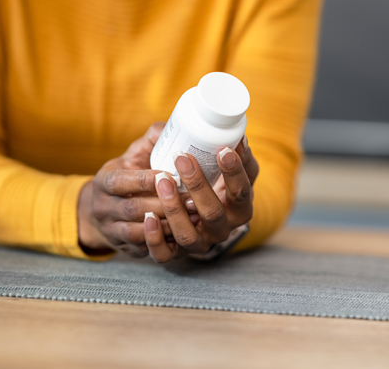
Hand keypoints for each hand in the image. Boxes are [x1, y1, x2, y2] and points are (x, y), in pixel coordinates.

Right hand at [77, 122, 199, 256]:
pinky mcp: (126, 250)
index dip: (145, 179)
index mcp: (104, 182)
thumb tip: (170, 126)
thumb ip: (150, 141)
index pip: (120, 181)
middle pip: (134, 208)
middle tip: (193, 197)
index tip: (171, 174)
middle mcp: (104, 208)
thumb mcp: (131, 157)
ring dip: (167, 225)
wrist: (101, 212)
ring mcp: (113, 231)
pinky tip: (186, 233)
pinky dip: (165, 242)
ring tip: (193, 215)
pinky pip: (145, 251)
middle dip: (164, 204)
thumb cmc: (125, 178)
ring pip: (139, 233)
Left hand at [144, 138, 258, 262]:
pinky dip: (154, 238)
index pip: (241, 192)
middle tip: (182, 159)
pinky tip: (147, 217)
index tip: (223, 150)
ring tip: (162, 180)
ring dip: (173, 208)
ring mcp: (199, 243)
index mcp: (240, 209)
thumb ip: (236, 152)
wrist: (199, 214)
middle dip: (197, 185)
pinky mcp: (176, 253)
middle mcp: (222, 230)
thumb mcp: (231, 169)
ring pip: (187, 235)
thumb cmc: (217, 183)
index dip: (234, 172)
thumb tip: (236, 134)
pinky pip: (164, 254)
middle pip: (213, 213)